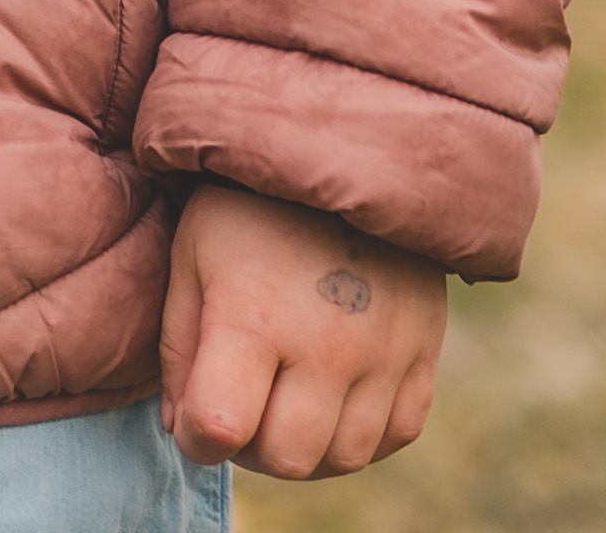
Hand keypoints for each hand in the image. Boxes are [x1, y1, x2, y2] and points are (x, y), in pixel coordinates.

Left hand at [160, 184, 446, 478]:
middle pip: (288, 458)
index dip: (196, 438)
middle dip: (249, 449)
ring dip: (306, 449)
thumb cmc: (246, 204)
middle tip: (238, 413)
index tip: (193, 418)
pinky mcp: (425, 349)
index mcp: (253, 317)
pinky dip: (362, 436)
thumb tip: (186, 429)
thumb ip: (181, 349)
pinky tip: (333, 403)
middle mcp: (326, 345)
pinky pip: (399, 433)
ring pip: (345, 456)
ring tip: (283, 407)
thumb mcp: (190, 258)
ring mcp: (385, 352)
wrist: (342, 147)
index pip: (220, 429)